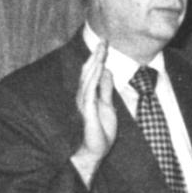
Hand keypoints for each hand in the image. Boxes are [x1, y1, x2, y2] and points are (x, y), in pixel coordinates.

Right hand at [71, 41, 118, 180]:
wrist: (95, 152)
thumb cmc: (99, 132)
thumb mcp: (108, 106)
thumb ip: (106, 90)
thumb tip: (107, 73)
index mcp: (88, 95)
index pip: (92, 73)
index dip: (98, 59)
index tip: (105, 44)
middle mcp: (83, 97)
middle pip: (88, 72)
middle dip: (96, 56)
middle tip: (104, 40)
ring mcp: (84, 103)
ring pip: (88, 78)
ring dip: (95, 63)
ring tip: (101, 50)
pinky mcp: (87, 111)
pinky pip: (90, 91)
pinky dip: (94, 78)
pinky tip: (99, 68)